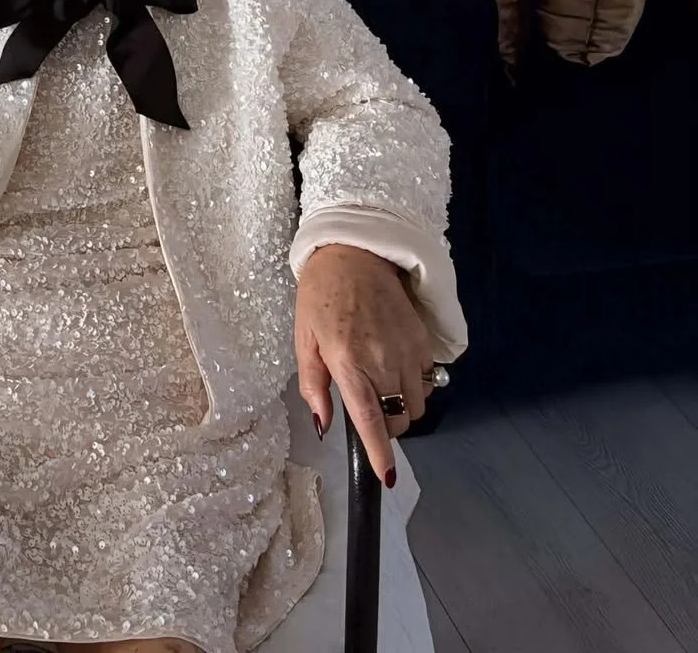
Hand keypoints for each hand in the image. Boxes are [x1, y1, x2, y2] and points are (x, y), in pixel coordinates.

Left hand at [294, 243, 432, 482]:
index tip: (386, 477)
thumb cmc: (320, 295)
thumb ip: (313, 384)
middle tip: (367, 407)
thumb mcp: (304, 338)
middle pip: (398, 419)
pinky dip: (413, 385)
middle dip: (385, 426)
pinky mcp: (423, 340)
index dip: (379, 452)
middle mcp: (383, 360)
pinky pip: (426, 381)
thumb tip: (323, 424)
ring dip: (400, 407)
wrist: (355, 252)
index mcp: (348, 361)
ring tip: (381, 385)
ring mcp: (407, 350)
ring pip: (415, 405)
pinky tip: (394, 367)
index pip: (370, 419)